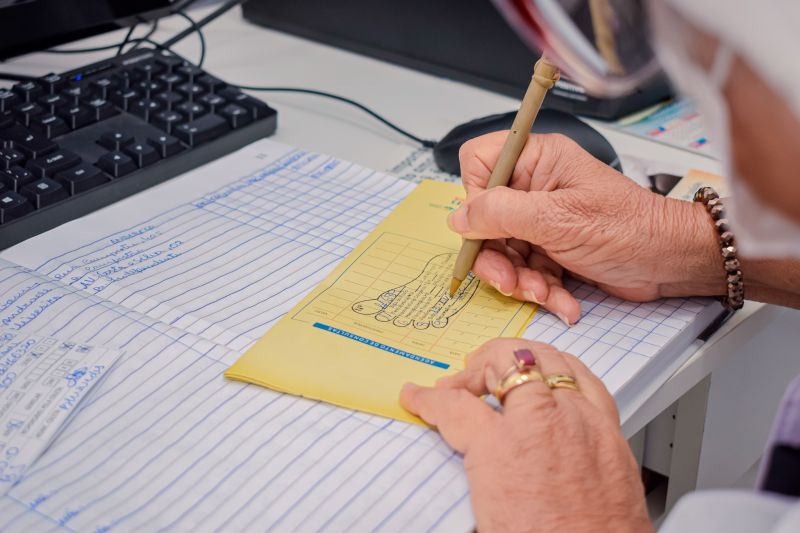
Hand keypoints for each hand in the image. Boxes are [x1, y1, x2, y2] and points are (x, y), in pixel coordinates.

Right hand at [400, 338, 651, 532]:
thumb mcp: (486, 513)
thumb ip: (471, 468)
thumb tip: (461, 452)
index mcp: (504, 449)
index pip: (455, 406)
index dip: (427, 400)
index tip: (418, 396)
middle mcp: (545, 425)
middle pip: (507, 361)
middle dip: (476, 366)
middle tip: (460, 381)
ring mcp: (583, 423)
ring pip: (551, 359)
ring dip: (521, 358)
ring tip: (505, 367)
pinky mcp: (610, 433)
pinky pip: (587, 381)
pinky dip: (564, 370)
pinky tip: (555, 377)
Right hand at [449, 132, 724, 324]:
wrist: (669, 264)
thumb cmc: (629, 229)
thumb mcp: (557, 219)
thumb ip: (500, 214)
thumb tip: (458, 217)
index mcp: (538, 161)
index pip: (480, 163)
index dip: (476, 196)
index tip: (487, 226)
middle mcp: (536, 186)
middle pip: (486, 218)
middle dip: (498, 256)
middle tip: (510, 281)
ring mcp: (542, 219)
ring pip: (503, 250)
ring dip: (520, 280)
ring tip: (544, 293)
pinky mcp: (550, 248)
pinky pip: (525, 269)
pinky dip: (540, 289)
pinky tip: (561, 300)